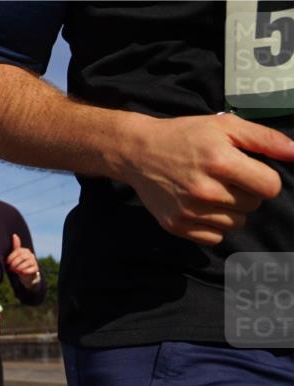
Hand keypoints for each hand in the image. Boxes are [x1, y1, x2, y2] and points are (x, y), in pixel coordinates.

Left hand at [6, 234, 39, 285]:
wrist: (26, 274)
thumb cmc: (18, 264)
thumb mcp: (15, 255)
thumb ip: (15, 246)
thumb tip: (14, 235)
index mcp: (24, 250)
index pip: (17, 251)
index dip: (11, 257)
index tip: (6, 262)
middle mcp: (30, 254)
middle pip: (21, 257)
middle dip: (14, 263)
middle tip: (10, 268)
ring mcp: (34, 261)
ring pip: (26, 263)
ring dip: (19, 268)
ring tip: (15, 270)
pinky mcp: (36, 268)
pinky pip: (31, 269)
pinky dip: (25, 271)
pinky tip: (21, 272)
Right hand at [121, 113, 293, 245]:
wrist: (138, 153)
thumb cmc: (185, 135)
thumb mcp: (225, 126)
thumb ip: (264, 139)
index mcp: (221, 162)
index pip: (269, 187)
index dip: (264, 179)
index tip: (249, 171)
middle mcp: (205, 190)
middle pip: (253, 206)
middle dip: (246, 193)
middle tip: (225, 179)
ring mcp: (189, 211)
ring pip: (236, 224)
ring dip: (231, 210)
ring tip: (213, 193)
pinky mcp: (176, 226)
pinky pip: (214, 237)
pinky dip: (213, 225)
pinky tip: (202, 208)